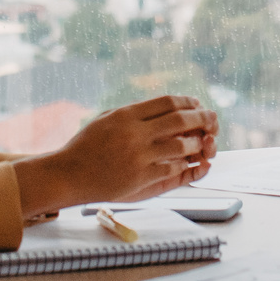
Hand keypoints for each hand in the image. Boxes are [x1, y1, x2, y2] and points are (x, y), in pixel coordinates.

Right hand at [13, 94, 217, 213]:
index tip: (196, 105)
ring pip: (181, 146)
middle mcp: (134, 133)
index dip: (188, 102)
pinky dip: (186, 165)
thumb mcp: (107, 119)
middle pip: (179, 120)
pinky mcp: (140, 178)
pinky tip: (192, 162)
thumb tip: (168, 109)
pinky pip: (172, 169)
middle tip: (212, 119)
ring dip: (197, 143)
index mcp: (126, 115)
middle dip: (201, 118)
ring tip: (203, 142)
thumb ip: (134, 113)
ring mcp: (138, 157)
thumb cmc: (85, 147)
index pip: (167, 102)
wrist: (67, 175)